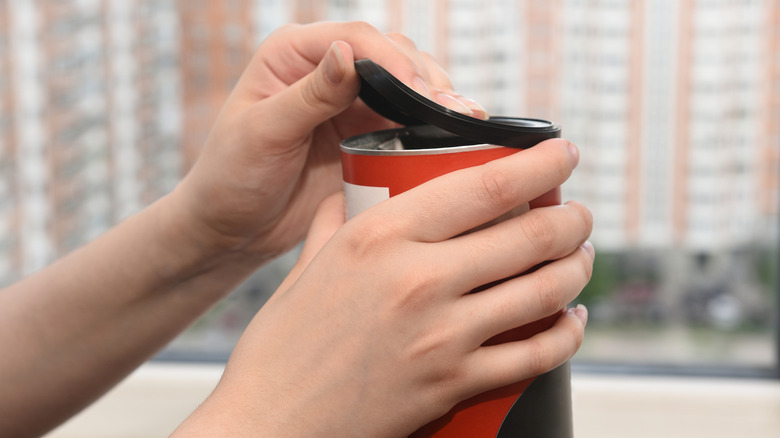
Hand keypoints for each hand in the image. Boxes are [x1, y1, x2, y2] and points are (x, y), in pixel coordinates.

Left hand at [171, 22, 487, 262]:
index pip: (355, 38)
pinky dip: (430, 128)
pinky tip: (451, 140)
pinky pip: (407, 122)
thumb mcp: (263, 133)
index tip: (419, 89)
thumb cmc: (231, 177)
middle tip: (450, 111)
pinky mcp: (366, 136)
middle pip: (392, 56)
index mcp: (293, 55)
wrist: (233, 228)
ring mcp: (350, 104)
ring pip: (408, 85)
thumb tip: (346, 54)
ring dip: (436, 100)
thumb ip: (308, 95)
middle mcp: (327, 71)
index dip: (392, 60)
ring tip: (463, 123)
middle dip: (425, 79)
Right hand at [174, 139, 592, 436]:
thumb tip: (344, 193)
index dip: (538, 163)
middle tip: (577, 212)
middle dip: (570, 218)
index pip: (484, 186)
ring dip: (576, 268)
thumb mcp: (305, 268)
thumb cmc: (280, 347)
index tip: (563, 152)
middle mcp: (418, 280)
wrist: (270, 425)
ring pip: (543, 291)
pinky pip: (535, 355)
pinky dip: (568, 334)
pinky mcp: (454, 384)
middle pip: (528, 236)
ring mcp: (442, 337)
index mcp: (380, 237)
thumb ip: (331, 222)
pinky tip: (572, 319)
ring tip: (581, 256)